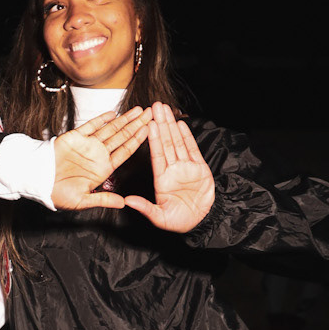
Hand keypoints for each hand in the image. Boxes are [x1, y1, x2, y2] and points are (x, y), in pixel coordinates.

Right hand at [52, 105, 150, 210]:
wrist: (37, 181)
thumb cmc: (58, 193)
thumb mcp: (82, 200)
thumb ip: (103, 199)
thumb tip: (122, 204)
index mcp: (103, 169)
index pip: (125, 152)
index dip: (138, 141)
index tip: (150, 131)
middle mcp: (98, 155)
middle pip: (122, 137)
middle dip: (137, 125)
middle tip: (151, 114)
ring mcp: (88, 145)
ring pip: (110, 129)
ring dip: (124, 119)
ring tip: (138, 110)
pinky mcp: (75, 137)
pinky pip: (90, 126)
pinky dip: (101, 120)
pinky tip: (113, 114)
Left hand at [123, 102, 215, 232]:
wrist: (200, 222)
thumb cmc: (178, 221)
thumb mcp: (160, 217)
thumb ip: (145, 208)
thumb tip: (128, 201)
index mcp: (161, 179)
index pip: (156, 155)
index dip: (153, 139)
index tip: (148, 124)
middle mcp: (172, 170)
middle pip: (166, 143)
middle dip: (161, 124)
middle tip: (155, 106)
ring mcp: (185, 167)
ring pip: (178, 142)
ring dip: (172, 126)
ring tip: (166, 110)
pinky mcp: (199, 168)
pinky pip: (192, 150)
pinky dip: (187, 137)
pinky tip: (181, 125)